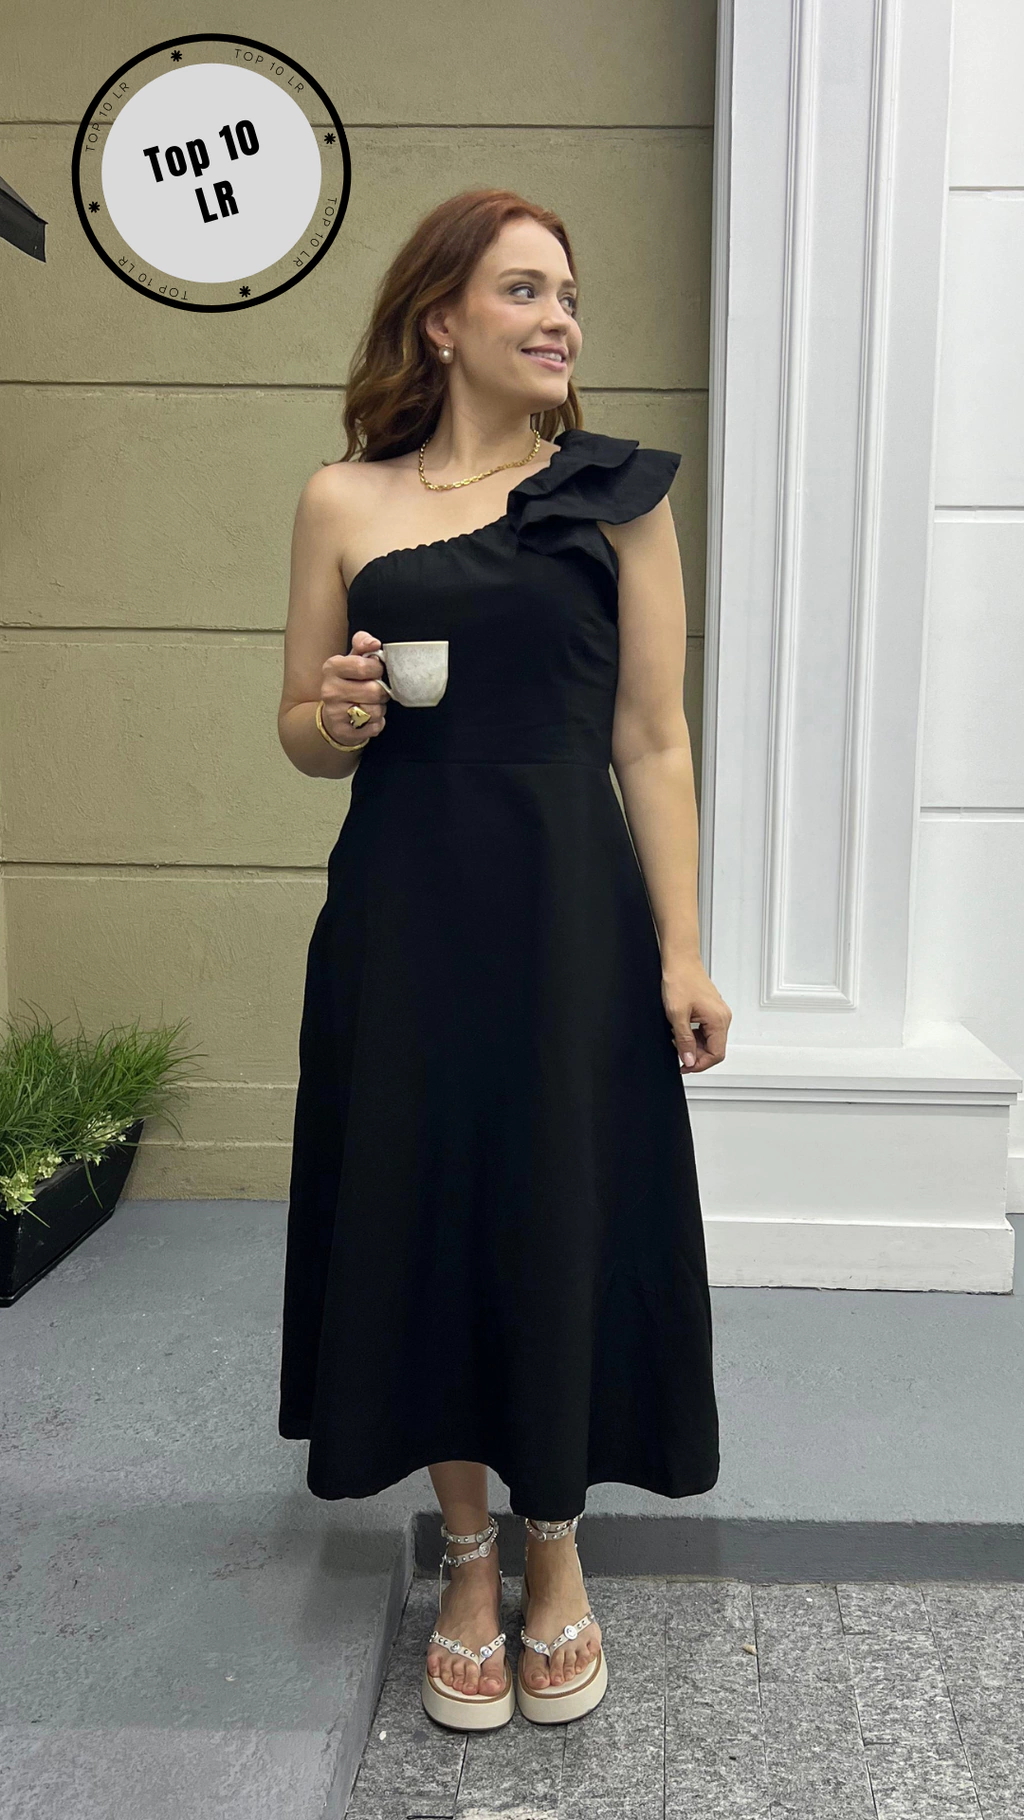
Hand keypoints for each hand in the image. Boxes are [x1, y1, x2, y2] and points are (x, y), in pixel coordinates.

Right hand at [320, 630, 389, 743]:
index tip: (375, 671)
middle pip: (373, 691)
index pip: (364, 666)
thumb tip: (374, 643)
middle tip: (375, 690)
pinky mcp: (343, 732)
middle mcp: (329, 690)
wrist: (332, 715)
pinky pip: (374, 727)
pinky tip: (367, 719)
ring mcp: (335, 713)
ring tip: (370, 704)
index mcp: (332, 668)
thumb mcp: (353, 659)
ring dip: (380, 708)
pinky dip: (377, 723)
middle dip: (381, 691)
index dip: (377, 669)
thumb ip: (364, 643)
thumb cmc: (347, 683)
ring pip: (375, 711)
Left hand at [661, 958, 731, 1073]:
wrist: (680, 960)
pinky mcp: (712, 1010)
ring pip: (710, 1040)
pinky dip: (694, 1035)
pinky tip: (681, 1030)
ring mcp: (718, 1013)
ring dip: (693, 1045)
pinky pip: (706, 1030)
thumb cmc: (680, 980)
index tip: (684, 1067)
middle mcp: (723, 1017)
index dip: (700, 1065)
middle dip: (696, 1055)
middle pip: (714, 1049)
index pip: (716, 1054)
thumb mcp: (677, 1015)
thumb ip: (684, 1041)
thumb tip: (690, 1061)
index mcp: (719, 1020)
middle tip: (677, 1052)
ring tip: (677, 1038)